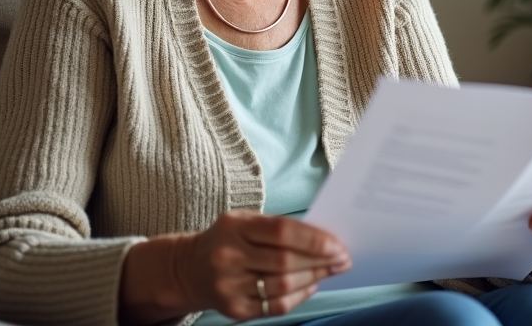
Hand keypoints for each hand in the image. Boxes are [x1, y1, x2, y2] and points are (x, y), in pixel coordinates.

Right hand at [119, 210, 349, 323]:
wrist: (189, 268)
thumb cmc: (228, 239)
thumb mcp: (245, 221)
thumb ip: (278, 228)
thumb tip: (324, 239)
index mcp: (234, 226)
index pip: (281, 231)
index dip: (313, 239)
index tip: (337, 243)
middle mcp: (229, 257)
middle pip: (285, 261)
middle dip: (320, 260)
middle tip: (342, 258)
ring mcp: (229, 286)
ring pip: (283, 286)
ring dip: (314, 277)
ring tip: (331, 270)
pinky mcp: (234, 310)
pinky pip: (275, 306)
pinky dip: (299, 296)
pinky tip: (311, 285)